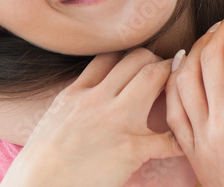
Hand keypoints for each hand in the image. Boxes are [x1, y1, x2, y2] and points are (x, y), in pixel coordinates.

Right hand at [1, 49, 182, 186]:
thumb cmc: (40, 166)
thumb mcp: (53, 120)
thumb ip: (73, 103)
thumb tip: (85, 100)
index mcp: (75, 93)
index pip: (109, 57)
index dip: (129, 57)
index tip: (140, 66)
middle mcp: (96, 99)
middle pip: (136, 58)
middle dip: (156, 61)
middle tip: (166, 75)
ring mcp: (114, 120)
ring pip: (153, 77)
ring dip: (171, 81)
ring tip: (178, 91)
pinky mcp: (130, 147)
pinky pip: (166, 137)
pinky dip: (179, 139)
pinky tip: (183, 142)